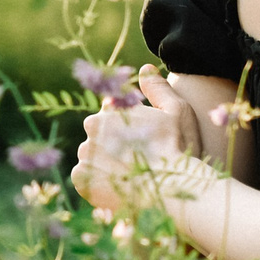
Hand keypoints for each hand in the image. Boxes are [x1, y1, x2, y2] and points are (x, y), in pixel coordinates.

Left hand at [73, 71, 197, 214]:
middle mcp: (92, 126)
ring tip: (130, 176)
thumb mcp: (176, 111)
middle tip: (138, 161)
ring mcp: (84, 153)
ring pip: (92, 157)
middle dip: (114, 145)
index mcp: (111, 108)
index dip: (127, 127)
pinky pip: (86, 179)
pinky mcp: (80, 179)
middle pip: (99, 135)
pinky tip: (119, 187)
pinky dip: (98, 183)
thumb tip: (145, 69)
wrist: (172, 190)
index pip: (111, 114)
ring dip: (105, 164)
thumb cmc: (178, 148)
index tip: (141, 141)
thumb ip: (157, 88)